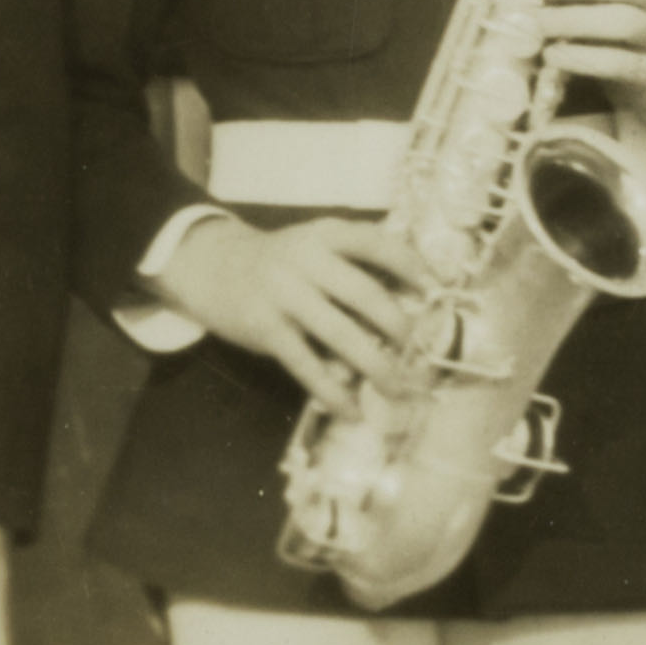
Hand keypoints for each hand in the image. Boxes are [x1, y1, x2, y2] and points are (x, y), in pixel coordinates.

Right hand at [154, 209, 415, 412]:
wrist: (209, 264)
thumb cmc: (276, 262)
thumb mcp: (312, 245)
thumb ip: (351, 264)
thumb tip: (409, 304)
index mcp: (324, 234)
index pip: (378, 243)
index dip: (412, 266)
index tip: (436, 290)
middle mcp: (305, 260)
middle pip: (366, 294)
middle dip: (399, 326)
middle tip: (415, 348)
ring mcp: (284, 294)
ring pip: (341, 334)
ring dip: (375, 365)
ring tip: (395, 386)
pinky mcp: (266, 328)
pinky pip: (307, 365)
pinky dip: (332, 392)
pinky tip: (350, 410)